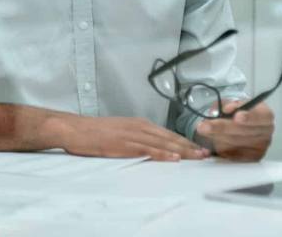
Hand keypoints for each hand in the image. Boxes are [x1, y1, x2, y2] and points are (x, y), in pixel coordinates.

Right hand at [57, 115, 209, 160]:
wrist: (76, 128)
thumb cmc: (94, 132)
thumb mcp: (119, 132)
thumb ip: (135, 137)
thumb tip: (150, 147)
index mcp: (139, 123)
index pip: (167, 133)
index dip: (184, 141)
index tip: (198, 148)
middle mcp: (139, 126)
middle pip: (169, 137)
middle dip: (189, 146)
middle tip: (206, 153)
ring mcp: (132, 134)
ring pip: (162, 142)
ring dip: (182, 150)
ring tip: (197, 157)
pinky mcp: (124, 143)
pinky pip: (147, 149)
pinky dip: (162, 153)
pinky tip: (174, 158)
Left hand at [195, 100, 273, 160]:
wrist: (244, 125)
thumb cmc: (239, 111)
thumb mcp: (234, 102)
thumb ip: (228, 104)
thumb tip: (224, 111)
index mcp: (265, 115)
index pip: (261, 117)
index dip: (249, 117)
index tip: (237, 116)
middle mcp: (265, 132)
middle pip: (243, 132)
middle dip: (221, 128)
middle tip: (204, 126)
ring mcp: (260, 147)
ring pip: (235, 144)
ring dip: (216, 139)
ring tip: (202, 133)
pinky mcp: (251, 159)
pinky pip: (232, 156)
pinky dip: (217, 150)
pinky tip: (207, 146)